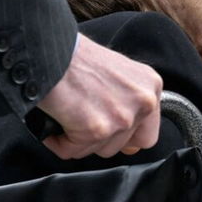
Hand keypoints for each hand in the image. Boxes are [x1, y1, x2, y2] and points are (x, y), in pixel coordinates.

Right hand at [37, 35, 161, 158]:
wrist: (51, 50)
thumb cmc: (76, 57)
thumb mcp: (118, 74)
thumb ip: (129, 103)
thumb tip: (128, 140)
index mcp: (150, 87)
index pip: (147, 136)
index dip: (123, 138)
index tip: (107, 130)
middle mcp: (143, 102)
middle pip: (121, 146)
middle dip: (97, 138)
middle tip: (81, 115)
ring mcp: (122, 117)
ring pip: (97, 150)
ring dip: (77, 139)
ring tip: (67, 114)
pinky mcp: (97, 128)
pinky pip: (72, 151)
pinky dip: (58, 141)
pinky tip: (55, 120)